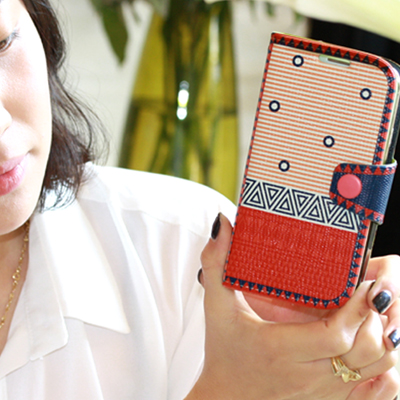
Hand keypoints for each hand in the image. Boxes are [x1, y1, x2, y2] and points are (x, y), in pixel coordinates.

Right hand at [186, 214, 399, 399]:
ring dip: (383, 340)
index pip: (334, 334)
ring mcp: (320, 393)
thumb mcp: (216, 307)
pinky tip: (377, 342)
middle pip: (362, 351)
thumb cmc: (222, 351)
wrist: (225, 398)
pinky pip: (371, 389)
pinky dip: (382, 365)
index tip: (364, 285)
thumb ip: (216, 265)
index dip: (357, 309)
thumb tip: (223, 224)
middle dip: (376, 319)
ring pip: (374, 370)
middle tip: (374, 292)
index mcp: (278, 348)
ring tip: (377, 312)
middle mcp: (304, 375)